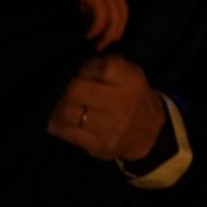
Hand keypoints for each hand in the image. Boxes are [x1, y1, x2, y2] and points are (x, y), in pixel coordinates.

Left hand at [46, 54, 167, 160]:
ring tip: (55, 102)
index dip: (85, 67)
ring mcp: (110, 127)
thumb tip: (77, 60)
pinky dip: (55, 123)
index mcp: (131, 80)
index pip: (102, 67)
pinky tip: (56, 118)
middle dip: (64, 87)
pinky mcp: (98, 145)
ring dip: (56, 106)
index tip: (81, 71)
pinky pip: (66, 132)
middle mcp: (123, 103)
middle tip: (62, 87)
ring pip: (67, 113)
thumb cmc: (133, 95)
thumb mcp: (130, 73)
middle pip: (77, 90)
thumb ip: (107, 62)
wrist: (150, 132)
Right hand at [69, 0, 128, 50]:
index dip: (119, 26)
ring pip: (114, 21)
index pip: (123, 11)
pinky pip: (101, 19)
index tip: (111, 37)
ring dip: (107, 36)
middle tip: (104, 46)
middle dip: (115, 34)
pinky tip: (88, 35)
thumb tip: (87, 15)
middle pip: (122, 18)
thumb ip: (90, 2)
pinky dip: (96, 29)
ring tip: (97, 45)